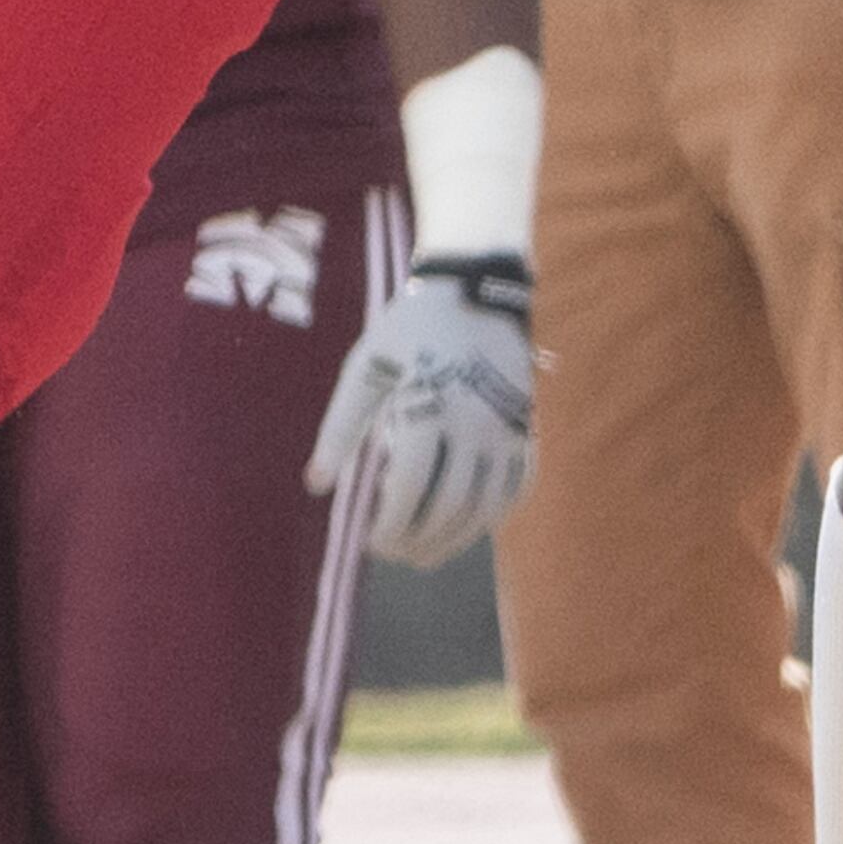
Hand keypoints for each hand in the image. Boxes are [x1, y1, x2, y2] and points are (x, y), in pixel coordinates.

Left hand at [306, 255, 533, 568]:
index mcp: (430, 408)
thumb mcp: (365, 368)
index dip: (389, 524)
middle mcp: (475, 425)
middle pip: (449, 508)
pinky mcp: (525, 428)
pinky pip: (517, 487)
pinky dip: (493, 516)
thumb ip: (339, 428)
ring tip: (426, 554)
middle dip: (417, 540)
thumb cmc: (409, 329)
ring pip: (486, 508)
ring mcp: (506, 430)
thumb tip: (317, 486)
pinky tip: (468, 527)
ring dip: (455, 540)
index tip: (371, 540)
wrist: (475, 289)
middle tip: (393, 552)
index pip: (410, 489)